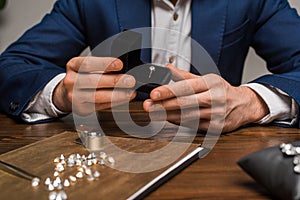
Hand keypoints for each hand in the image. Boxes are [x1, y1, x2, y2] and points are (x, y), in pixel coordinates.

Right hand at [53, 56, 135, 114]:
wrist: (65, 94)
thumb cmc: (81, 77)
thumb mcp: (86, 67)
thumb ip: (102, 66)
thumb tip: (124, 69)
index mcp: (73, 66)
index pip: (88, 63)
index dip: (104, 63)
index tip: (120, 64)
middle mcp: (71, 81)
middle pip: (93, 81)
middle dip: (114, 81)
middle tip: (130, 80)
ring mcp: (74, 97)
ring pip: (97, 96)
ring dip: (117, 95)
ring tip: (130, 92)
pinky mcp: (82, 109)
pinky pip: (101, 106)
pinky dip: (115, 102)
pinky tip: (125, 98)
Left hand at [143, 64, 268, 132]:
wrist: (244, 105)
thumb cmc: (222, 91)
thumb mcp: (207, 79)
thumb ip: (185, 75)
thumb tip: (167, 68)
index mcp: (211, 83)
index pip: (186, 86)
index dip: (169, 91)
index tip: (154, 93)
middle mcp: (214, 98)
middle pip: (185, 103)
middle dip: (164, 105)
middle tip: (148, 106)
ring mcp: (216, 114)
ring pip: (187, 117)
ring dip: (168, 116)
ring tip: (154, 113)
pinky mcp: (216, 128)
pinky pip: (193, 126)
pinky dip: (179, 123)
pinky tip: (168, 119)